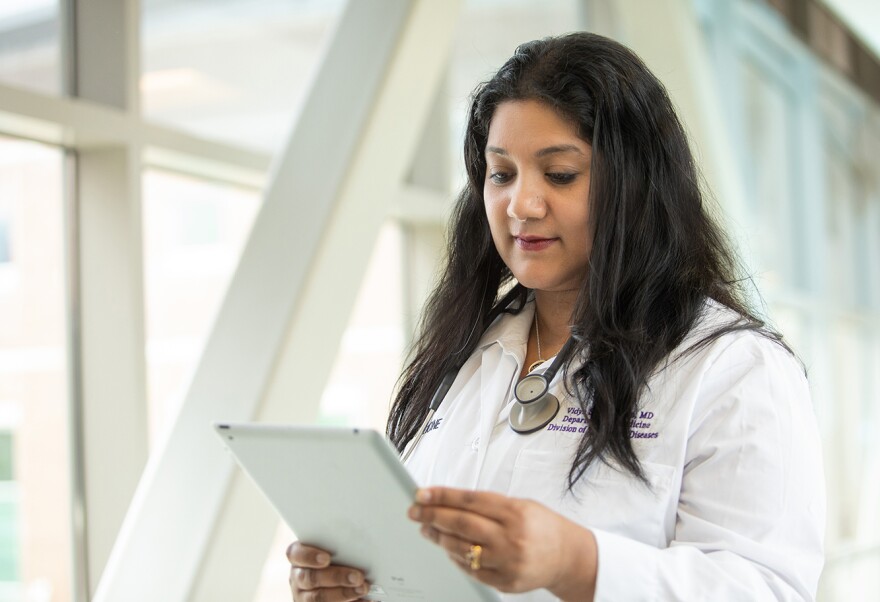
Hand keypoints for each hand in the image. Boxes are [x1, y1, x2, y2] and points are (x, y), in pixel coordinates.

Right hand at [286, 541, 370, 601]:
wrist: (330, 581)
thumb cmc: (335, 559)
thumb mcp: (332, 551)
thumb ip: (338, 548)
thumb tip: (361, 544)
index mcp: (299, 558)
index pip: (296, 554)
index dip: (309, 556)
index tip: (327, 558)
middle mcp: (298, 577)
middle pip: (310, 577)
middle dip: (336, 577)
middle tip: (358, 576)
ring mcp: (303, 596)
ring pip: (318, 597)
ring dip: (344, 593)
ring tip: (363, 588)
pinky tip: (365, 600)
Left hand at [407, 487, 596, 600]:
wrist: (567, 557)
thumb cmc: (542, 526)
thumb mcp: (520, 504)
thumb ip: (488, 504)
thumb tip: (449, 501)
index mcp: (515, 512)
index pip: (470, 501)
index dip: (442, 496)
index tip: (422, 494)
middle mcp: (511, 537)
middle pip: (461, 524)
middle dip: (433, 516)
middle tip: (415, 512)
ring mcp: (507, 562)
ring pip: (462, 548)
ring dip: (439, 537)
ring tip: (427, 528)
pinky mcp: (505, 581)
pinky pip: (471, 570)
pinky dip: (456, 558)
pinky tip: (448, 548)